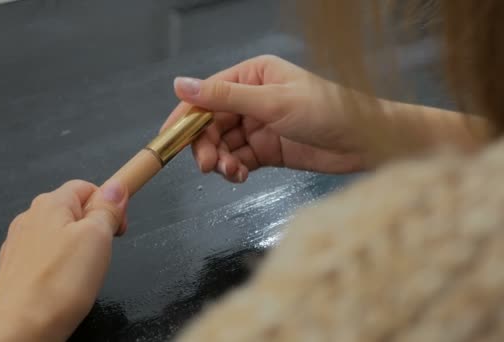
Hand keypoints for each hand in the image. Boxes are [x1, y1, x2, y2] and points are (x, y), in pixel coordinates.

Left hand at [0, 179, 128, 341]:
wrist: (20, 329)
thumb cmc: (59, 283)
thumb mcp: (97, 237)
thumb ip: (107, 209)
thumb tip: (116, 186)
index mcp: (50, 203)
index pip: (87, 187)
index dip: (109, 204)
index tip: (119, 227)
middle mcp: (30, 218)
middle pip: (73, 211)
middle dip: (94, 229)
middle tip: (102, 254)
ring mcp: (20, 244)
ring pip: (60, 236)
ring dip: (77, 250)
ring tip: (83, 275)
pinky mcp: (15, 269)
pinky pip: (46, 257)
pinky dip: (60, 267)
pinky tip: (64, 285)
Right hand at [162, 55, 366, 181]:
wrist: (365, 142)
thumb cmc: (328, 110)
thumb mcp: (272, 102)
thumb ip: (224, 98)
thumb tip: (181, 85)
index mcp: (252, 75)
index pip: (207, 95)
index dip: (185, 116)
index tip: (169, 137)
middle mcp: (252, 99)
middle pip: (210, 123)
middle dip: (205, 144)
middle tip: (207, 164)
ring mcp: (258, 126)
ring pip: (222, 144)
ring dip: (220, 160)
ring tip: (230, 171)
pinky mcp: (266, 150)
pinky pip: (237, 160)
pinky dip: (233, 169)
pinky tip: (239, 175)